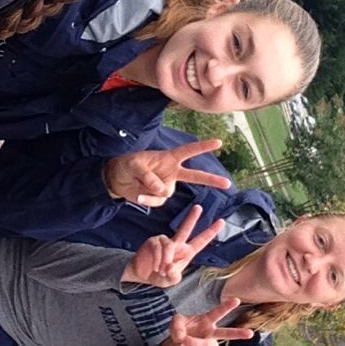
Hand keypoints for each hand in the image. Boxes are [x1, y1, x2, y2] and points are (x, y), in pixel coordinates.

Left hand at [103, 139, 230, 206]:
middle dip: (211, 180)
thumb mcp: (134, 166)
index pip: (188, 151)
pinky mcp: (159, 197)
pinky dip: (147, 200)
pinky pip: (157, 202)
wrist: (116, 179)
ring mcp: (166, 185)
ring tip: (137, 188)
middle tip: (228, 183)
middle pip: (194, 175)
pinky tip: (137, 196)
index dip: (203, 147)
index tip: (219, 142)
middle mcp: (170, 172)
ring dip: (152, 193)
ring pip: (166, 193)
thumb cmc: (127, 165)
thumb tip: (162, 189)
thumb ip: (148, 175)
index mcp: (168, 158)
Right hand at [121, 205, 224, 287]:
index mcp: (186, 252)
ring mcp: (164, 241)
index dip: (211, 232)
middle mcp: (176, 244)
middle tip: (199, 207)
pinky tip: (155, 267)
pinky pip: (158, 248)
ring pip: (169, 246)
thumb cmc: (159, 276)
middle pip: (186, 229)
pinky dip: (157, 260)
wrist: (142, 274)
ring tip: (161, 270)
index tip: (221, 221)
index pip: (201, 241)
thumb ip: (174, 276)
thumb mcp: (170, 281)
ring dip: (165, 261)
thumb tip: (170, 267)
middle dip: (192, 218)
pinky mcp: (153, 241)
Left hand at [148, 297, 253, 345]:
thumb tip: (183, 335)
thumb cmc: (180, 330)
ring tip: (182, 342)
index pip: (218, 312)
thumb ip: (177, 324)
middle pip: (226, 333)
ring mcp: (212, 345)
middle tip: (250, 333)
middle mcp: (212, 332)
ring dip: (192, 344)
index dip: (227, 306)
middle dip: (238, 334)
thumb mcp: (175, 322)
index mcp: (207, 320)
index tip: (236, 300)